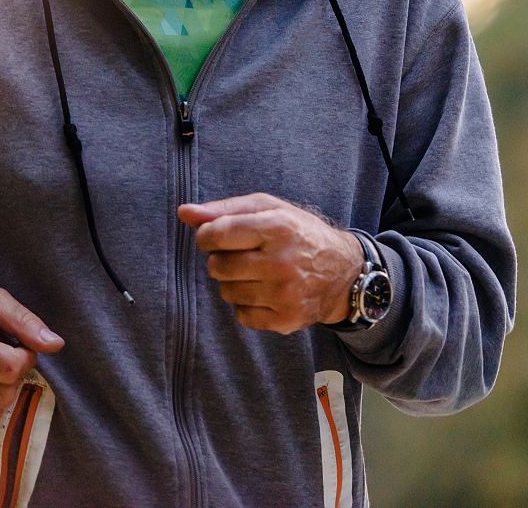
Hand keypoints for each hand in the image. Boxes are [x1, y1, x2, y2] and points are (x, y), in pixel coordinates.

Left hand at [178, 193, 363, 333]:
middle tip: (244, 255)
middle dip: (222, 260)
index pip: (217, 234)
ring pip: (227, 292)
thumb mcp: (269, 209)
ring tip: (258, 273)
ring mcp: (284, 294)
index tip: (214, 237)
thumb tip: (184, 213)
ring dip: (235, 282)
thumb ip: (225, 209)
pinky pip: (241, 315)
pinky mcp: (286, 319)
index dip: (206, 236)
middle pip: (218, 267)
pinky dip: (247, 304)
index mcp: (278, 227)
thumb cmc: (299, 234)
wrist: (343, 271)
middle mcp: (282, 262)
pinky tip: (266, 292)